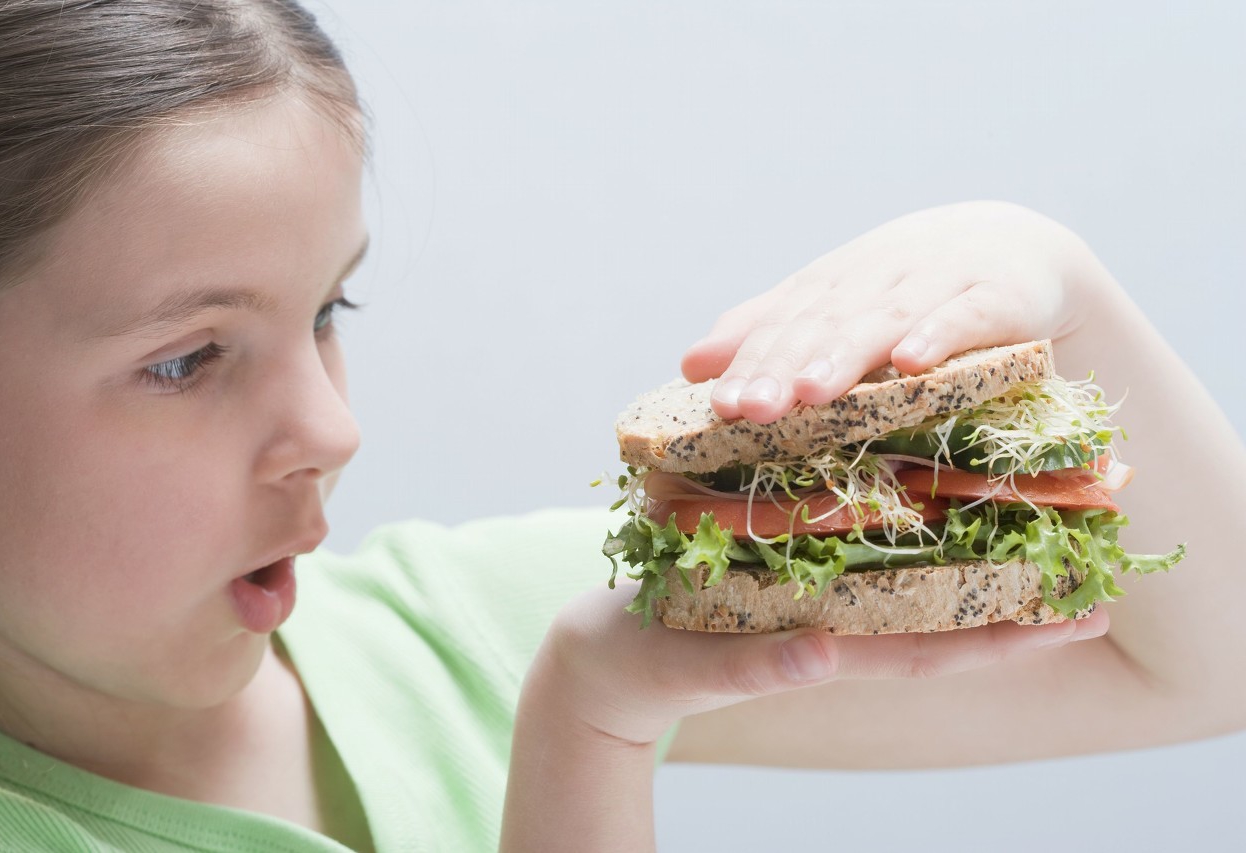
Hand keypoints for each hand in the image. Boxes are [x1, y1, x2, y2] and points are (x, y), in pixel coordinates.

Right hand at [500, 581, 1106, 850]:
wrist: (596, 656)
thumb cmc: (638, 664)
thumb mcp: (691, 667)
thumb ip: (753, 668)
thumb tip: (822, 657)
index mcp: (817, 646)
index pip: (928, 650)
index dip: (1004, 638)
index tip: (1075, 619)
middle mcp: (829, 624)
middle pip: (938, 617)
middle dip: (1017, 599)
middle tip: (1094, 564)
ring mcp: (809, 600)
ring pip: (908, 583)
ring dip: (977, 562)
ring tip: (1039, 527)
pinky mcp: (780, 574)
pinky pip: (859, 555)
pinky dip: (909, 534)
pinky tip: (934, 504)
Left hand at [681, 201, 1094, 423]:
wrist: (1022, 248)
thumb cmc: (911, 290)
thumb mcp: (838, 305)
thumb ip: (769, 331)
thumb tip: (691, 364)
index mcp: (835, 282)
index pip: (786, 323)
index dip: (753, 361)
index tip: (721, 403)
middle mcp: (879, 276)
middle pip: (826, 323)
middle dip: (785, 365)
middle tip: (751, 408)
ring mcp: (938, 282)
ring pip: (886, 319)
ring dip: (846, 354)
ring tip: (810, 392)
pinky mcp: (999, 297)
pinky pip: (966, 317)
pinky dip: (939, 334)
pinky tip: (911, 363)